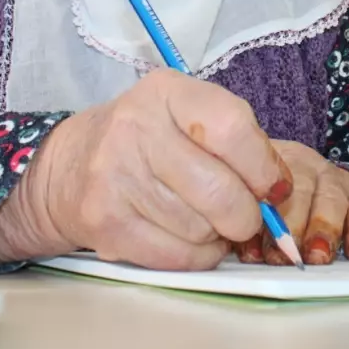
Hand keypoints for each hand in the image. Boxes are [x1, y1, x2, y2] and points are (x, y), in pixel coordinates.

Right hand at [0, 70, 291, 270]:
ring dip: (217, 235)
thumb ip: (236, 141)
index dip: (264, 167)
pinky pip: (177, 256)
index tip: (274, 186)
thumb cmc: (148, 140)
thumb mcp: (186, 115)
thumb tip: (279, 193)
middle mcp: (136, 128)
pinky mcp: (105, 222)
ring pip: (201, 229)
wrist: (68, 166)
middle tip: (245, 215)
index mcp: (166, 92)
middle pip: (221, 191)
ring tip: (204, 218)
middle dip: (247, 215)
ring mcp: (115, 177)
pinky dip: (196, 255)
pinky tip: (186, 236)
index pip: (232, 127)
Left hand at [233, 141, 348, 266]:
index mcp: (265, 165)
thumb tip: (237, 250)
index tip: (253, 243)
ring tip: (318, 255)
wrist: (301, 181)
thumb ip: (242, 225)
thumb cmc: (265, 203)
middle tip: (288, 252)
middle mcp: (301, 165)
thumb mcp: (249, 204)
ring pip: (331, 199)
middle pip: (299, 188)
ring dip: (325, 230)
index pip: (261, 183)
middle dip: (293, 224)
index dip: (259, 214)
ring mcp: (331, 177)